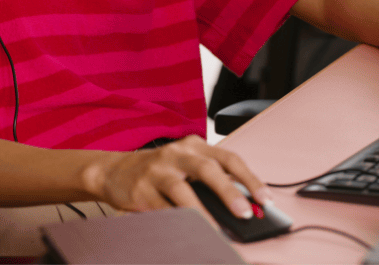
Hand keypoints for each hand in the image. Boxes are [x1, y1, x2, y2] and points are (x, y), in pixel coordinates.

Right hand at [89, 135, 271, 219]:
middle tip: (246, 213)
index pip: (228, 158)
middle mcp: (177, 154)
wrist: (114, 171)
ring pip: (183, 190)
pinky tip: (189, 232)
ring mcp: (157, 171)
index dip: (249, 177)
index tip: (264, 198)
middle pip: (208, 169)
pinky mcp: (141, 191)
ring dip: (203, 213)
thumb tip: (243, 206)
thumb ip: (211, 181)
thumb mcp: (186, 166)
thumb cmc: (159, 171)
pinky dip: (177, 222)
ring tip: (217, 230)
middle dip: (229, 192)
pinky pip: (162, 209)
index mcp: (194, 146)